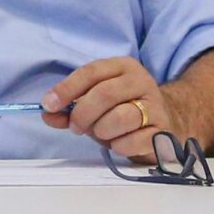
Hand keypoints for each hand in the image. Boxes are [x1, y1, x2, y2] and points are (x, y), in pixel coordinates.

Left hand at [41, 56, 176, 159]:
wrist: (166, 121)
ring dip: (101, 131)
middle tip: (76, 127)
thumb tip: (47, 113)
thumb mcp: (95, 104)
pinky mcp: (161, 131)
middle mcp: (141, 81)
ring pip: (119, 118)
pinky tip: (119, 142)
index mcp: (123, 67)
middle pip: (104, 94)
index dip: (67, 89)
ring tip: (102, 133)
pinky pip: (131, 141)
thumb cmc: (123, 110)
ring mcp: (155, 106)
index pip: (91, 72)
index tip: (49, 105)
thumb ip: (70, 108)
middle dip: (82, 114)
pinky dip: (118, 146)